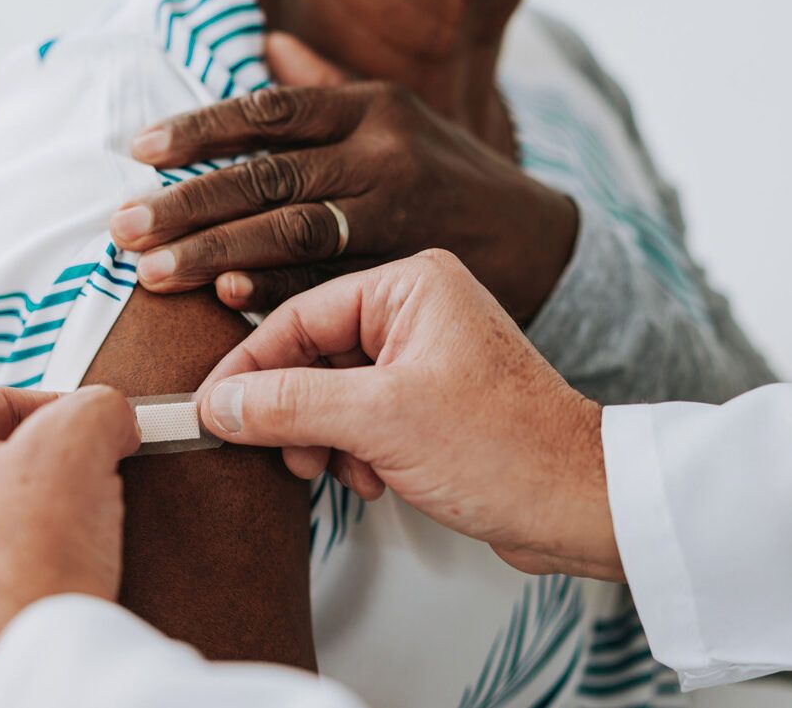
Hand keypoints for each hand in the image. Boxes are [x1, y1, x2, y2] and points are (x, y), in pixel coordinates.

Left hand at [0, 386, 138, 705]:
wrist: (26, 663)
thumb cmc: (32, 556)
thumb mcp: (81, 437)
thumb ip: (98, 405)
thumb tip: (110, 417)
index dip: (57, 409)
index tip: (94, 430)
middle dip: (39, 467)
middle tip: (86, 481)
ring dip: (26, 520)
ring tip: (72, 535)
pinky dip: (13, 572)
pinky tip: (49, 579)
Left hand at [112, 33, 576, 322]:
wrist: (537, 241)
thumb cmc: (448, 173)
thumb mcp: (398, 115)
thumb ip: (326, 87)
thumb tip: (264, 43)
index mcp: (372, 109)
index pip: (270, 112)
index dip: (200, 130)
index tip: (140, 150)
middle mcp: (383, 156)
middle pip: (269, 176)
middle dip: (188, 204)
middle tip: (124, 228)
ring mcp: (397, 216)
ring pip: (292, 232)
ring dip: (216, 252)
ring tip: (153, 273)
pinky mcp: (405, 273)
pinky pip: (330, 283)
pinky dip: (277, 292)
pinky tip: (227, 299)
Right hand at [196, 250, 622, 581]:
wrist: (580, 506)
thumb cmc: (506, 448)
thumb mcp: (380, 421)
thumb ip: (290, 405)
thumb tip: (220, 403)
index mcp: (411, 286)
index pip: (299, 317)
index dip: (249, 368)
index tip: (212, 408)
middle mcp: (417, 311)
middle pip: (312, 355)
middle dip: (294, 413)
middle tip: (284, 452)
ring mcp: (425, 356)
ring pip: (333, 392)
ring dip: (324, 439)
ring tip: (340, 472)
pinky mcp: (430, 400)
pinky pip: (362, 417)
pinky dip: (353, 451)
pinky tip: (373, 480)